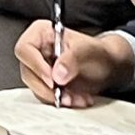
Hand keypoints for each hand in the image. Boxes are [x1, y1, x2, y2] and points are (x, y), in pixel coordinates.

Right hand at [13, 22, 130, 107]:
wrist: (108, 67)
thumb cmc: (98, 53)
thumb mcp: (88, 51)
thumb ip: (72, 59)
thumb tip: (57, 74)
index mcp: (41, 33)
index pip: (25, 49)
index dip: (36, 66)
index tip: (52, 80)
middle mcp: (37, 50)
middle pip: (27, 71)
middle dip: (47, 87)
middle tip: (64, 94)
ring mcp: (40, 68)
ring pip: (35, 87)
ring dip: (56, 97)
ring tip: (77, 97)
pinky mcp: (46, 84)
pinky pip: (45, 96)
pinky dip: (61, 101)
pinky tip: (77, 99)